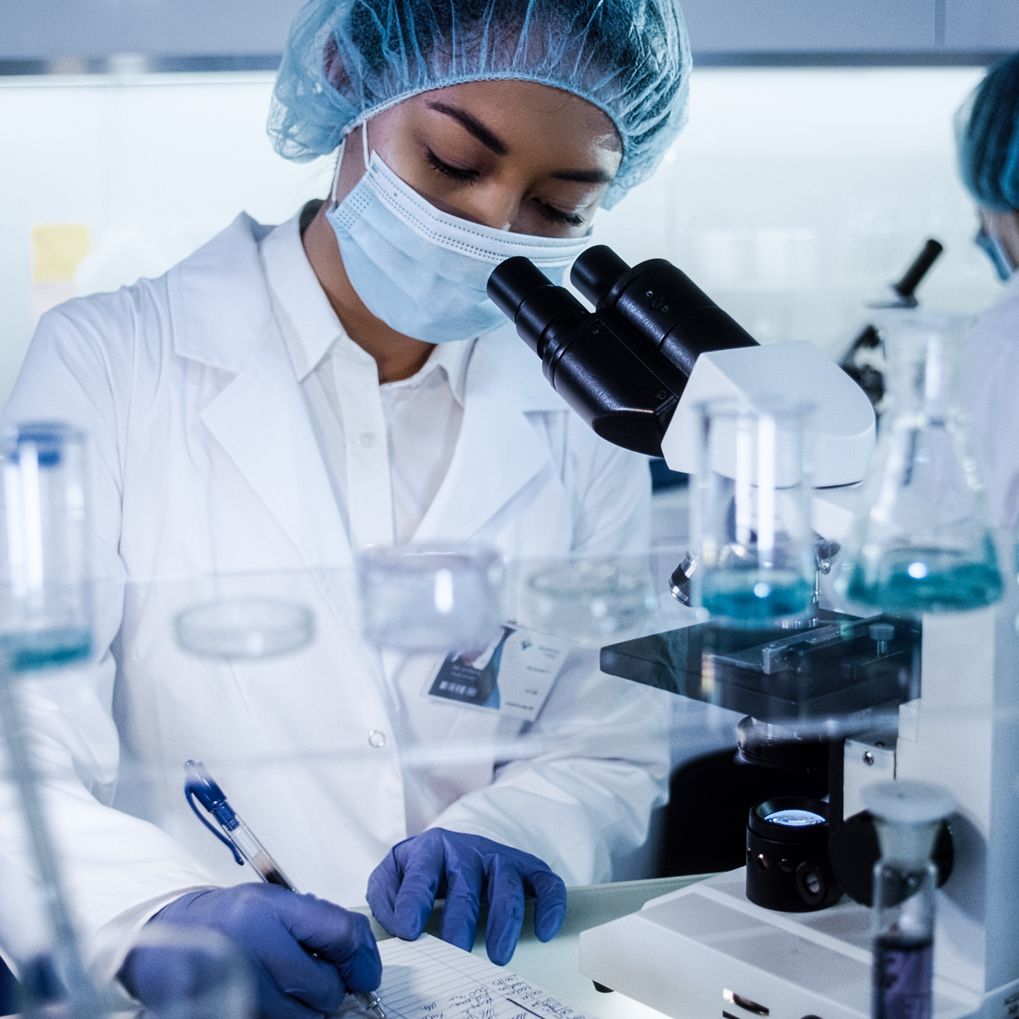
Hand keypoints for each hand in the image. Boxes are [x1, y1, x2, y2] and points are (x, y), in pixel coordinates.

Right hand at [119, 884, 380, 1018]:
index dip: (362, 958)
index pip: (341, 933)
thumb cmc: (231, 919)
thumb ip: (318, 925)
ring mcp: (240, 987)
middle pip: (326, 987)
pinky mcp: (231, 1010)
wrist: (170, 935)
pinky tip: (276, 997)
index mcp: (271, 910)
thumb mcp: (275, 903)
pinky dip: (287, 1014)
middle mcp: (255, 948)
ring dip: (309, 1007)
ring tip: (290, 986)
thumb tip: (362, 962)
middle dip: (331, 988)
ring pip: (305, 1016)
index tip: (366, 971)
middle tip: (321, 977)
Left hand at [366, 828, 566, 964]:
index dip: (414, 902)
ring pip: (506, 883)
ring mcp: (499, 858)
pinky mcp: (526, 868)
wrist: (450, 846)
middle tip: (455, 953)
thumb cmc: (420, 870)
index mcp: (430, 850)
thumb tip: (397, 923)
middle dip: (461, 920)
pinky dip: (549, 905)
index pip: (422, 874)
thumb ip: (384, 895)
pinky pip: (545, 882)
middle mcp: (467, 850)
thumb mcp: (392, 874)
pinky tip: (545, 932)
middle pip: (467, 883)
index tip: (409, 931)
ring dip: (504, 920)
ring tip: (498, 955)